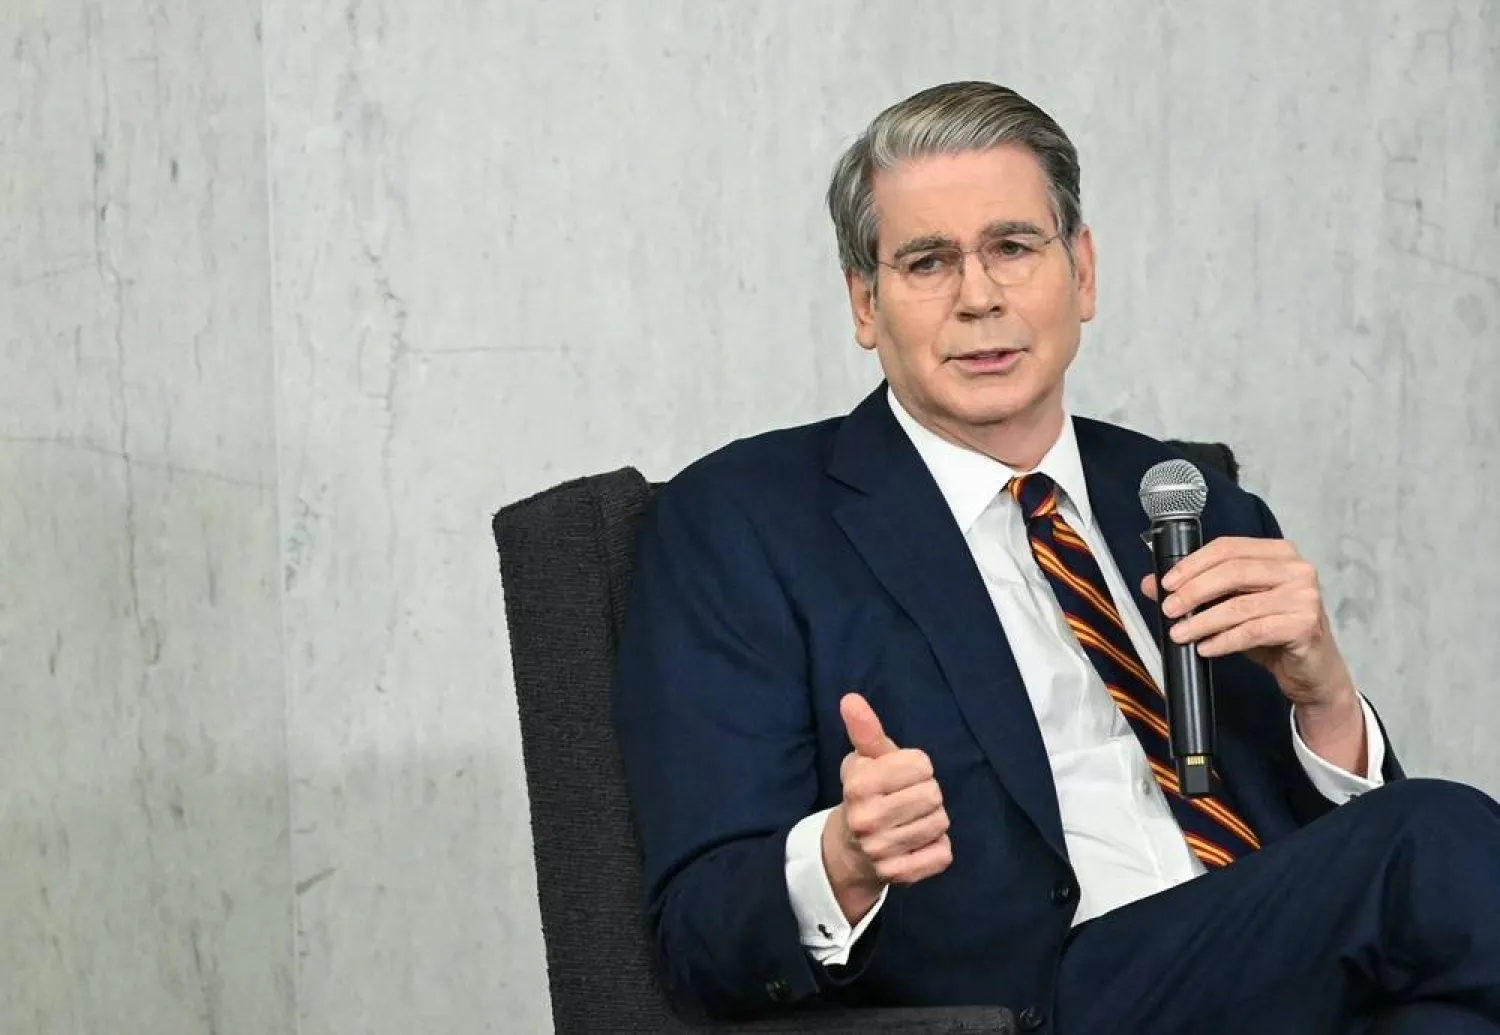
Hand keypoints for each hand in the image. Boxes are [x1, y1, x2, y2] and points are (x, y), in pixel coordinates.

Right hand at [821, 693, 951, 922]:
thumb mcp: (864, 758)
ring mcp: (881, 851)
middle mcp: (866, 819)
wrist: (849, 848)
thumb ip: (864, 729)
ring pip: (940, 823)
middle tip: (907, 800)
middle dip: (926, 793)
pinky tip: (916, 843)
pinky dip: (936, 847)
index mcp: (858, 784)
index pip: (922, 765)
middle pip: (933, 794)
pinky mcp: (899, 875)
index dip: (917, 767)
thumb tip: (850, 698)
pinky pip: (943, 854)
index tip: (901, 776)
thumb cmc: (866, 792)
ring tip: (911, 820)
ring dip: (932, 819)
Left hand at [1140, 537, 1356, 713]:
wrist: (1312, 671)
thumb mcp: (1232, 605)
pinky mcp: (1305, 626)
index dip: (1193, 564)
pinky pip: (1254, 631)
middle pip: (1233, 572)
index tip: (1167, 584)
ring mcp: (1304, 597)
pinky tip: (1206, 648)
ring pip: (1240, 605)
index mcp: (1278, 553)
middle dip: (1194, 591)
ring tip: (1180, 633)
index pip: (1228, 548)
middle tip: (1169, 609)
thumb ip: (1198, 590)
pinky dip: (1224, 640)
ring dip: (1203, 621)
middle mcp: (1296, 569)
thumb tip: (1151, 584)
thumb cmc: (1272, 632)